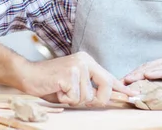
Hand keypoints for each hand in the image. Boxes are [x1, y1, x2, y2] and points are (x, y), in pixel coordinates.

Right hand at [17, 51, 138, 106]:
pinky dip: (65, 99)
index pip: (108, 76)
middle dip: (98, 99)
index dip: (121, 88)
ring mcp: (77, 67)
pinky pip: (75, 98)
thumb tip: (107, 98)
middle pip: (105, 86)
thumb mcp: (73, 82)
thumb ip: (90, 87)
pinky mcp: (68, 75)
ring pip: (87, 97)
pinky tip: (57, 90)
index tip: (133, 93)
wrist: (28, 75)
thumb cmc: (50, 82)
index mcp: (87, 60)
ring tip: (62, 90)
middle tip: (79, 98)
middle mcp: (84, 61)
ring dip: (74, 100)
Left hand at [122, 53, 161, 99]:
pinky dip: (158, 72)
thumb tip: (156, 95)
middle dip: (134, 73)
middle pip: (151, 65)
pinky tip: (148, 75)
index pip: (151, 66)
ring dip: (142, 72)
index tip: (124, 80)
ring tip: (129, 78)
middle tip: (120, 80)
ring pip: (158, 67)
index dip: (137, 72)